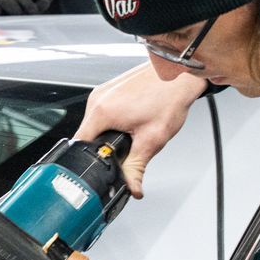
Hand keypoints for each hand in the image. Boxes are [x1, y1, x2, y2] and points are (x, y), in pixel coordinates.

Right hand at [75, 63, 207, 197]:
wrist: (180, 72)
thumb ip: (137, 168)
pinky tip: (133, 119)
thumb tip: (131, 187)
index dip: (87, 162)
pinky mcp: (109, 88)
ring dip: (109, 133)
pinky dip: (114, 120)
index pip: (79, 145)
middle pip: (87, 135)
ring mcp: (103, 91)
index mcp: (102, 111)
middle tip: (126, 149)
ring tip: (133, 130)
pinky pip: (103, 111)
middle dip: (104, 147)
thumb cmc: (169, 96)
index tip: (99, 169)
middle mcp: (98, 98)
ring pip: (96, 123)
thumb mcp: (152, 140)